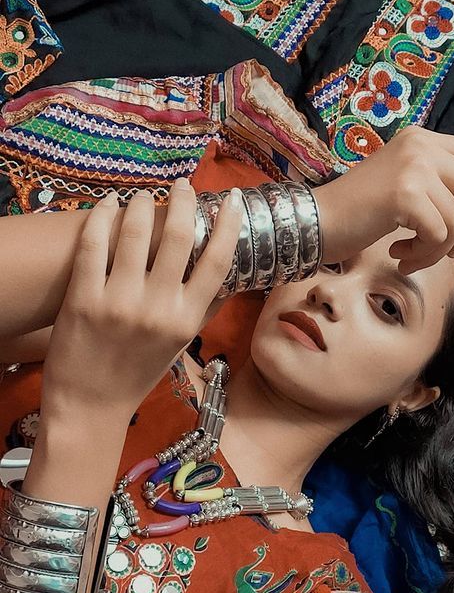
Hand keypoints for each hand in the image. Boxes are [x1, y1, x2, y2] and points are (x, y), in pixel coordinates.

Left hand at [41, 180, 242, 421]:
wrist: (90, 405)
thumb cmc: (138, 375)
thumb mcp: (179, 346)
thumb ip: (202, 311)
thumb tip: (225, 279)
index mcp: (186, 320)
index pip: (217, 262)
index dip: (227, 225)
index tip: (231, 199)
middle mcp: (158, 308)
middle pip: (177, 238)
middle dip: (182, 202)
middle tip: (181, 186)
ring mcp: (119, 302)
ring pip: (134, 234)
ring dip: (142, 205)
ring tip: (143, 196)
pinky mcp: (82, 298)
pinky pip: (93, 245)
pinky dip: (103, 216)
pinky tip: (109, 203)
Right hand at [314, 126, 453, 272]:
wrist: (318, 220)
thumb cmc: (356, 211)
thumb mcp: (401, 182)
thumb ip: (435, 183)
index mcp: (421, 139)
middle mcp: (421, 146)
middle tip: (447, 249)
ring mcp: (414, 168)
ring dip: (438, 250)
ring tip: (411, 255)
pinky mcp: (406, 195)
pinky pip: (439, 236)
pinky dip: (423, 255)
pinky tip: (399, 255)